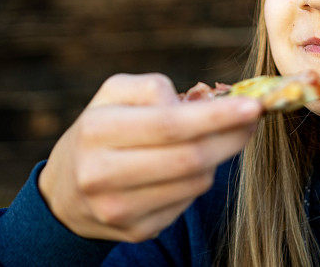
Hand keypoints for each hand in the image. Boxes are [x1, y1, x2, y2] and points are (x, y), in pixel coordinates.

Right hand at [37, 73, 261, 242]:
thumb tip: (203, 104)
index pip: (171, 124)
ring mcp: (118, 209)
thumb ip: (155, 87)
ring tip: (215, 139)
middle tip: (254, 119)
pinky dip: (197, 181)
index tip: (254, 105)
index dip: (218, 116)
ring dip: (216, 158)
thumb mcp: (114, 94)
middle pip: (189, 158)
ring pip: (194, 183)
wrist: (65, 191)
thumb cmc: (102, 130)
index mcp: (97, 129)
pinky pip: (187, 203)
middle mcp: (102, 173)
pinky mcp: (135, 231)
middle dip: (231, 137)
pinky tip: (188, 168)